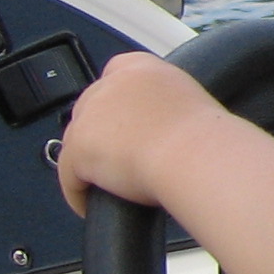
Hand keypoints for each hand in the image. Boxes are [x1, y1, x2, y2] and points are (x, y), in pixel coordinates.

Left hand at [56, 49, 234, 215]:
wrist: (195, 155)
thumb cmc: (204, 137)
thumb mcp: (188, 103)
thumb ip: (163, 104)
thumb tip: (158, 126)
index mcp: (141, 68)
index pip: (113, 76)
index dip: (115, 105)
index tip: (122, 125)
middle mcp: (112, 84)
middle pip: (90, 109)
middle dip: (98, 134)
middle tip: (117, 160)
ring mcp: (91, 114)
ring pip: (76, 141)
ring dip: (88, 162)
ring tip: (107, 185)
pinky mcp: (78, 146)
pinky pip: (69, 176)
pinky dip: (78, 193)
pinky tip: (91, 206)